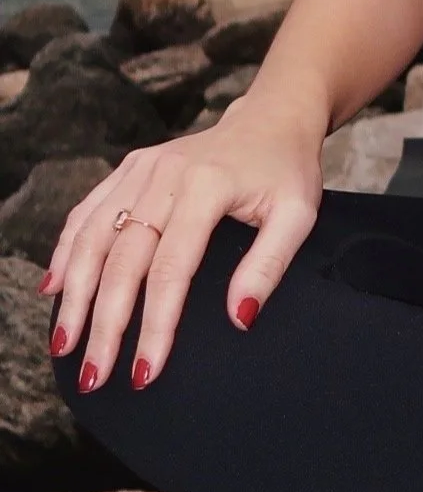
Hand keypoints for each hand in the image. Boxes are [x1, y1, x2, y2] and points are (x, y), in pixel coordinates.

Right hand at [40, 94, 322, 391]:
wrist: (272, 116)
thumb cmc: (286, 170)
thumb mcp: (298, 214)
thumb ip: (269, 265)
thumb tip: (239, 318)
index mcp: (207, 187)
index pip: (171, 269)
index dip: (155, 325)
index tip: (146, 372)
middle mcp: (166, 174)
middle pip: (123, 259)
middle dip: (105, 324)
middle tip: (95, 375)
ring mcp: (144, 167)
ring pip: (94, 237)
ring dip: (76, 294)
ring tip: (65, 344)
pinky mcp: (132, 166)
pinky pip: (88, 211)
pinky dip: (67, 250)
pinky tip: (54, 288)